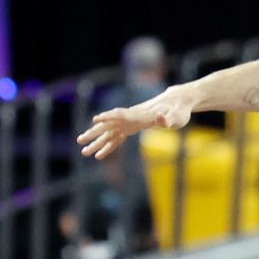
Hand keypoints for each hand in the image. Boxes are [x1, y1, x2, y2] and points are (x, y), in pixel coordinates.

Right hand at [77, 87, 193, 158]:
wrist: (177, 102)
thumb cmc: (179, 110)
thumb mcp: (177, 116)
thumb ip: (168, 119)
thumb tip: (160, 119)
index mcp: (140, 114)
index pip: (121, 115)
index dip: (109, 117)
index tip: (95, 120)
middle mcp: (131, 118)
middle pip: (109, 125)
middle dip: (95, 133)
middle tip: (80, 141)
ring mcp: (130, 123)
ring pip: (110, 133)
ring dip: (97, 142)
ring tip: (83, 152)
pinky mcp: (133, 128)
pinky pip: (117, 138)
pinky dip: (108, 146)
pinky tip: (99, 155)